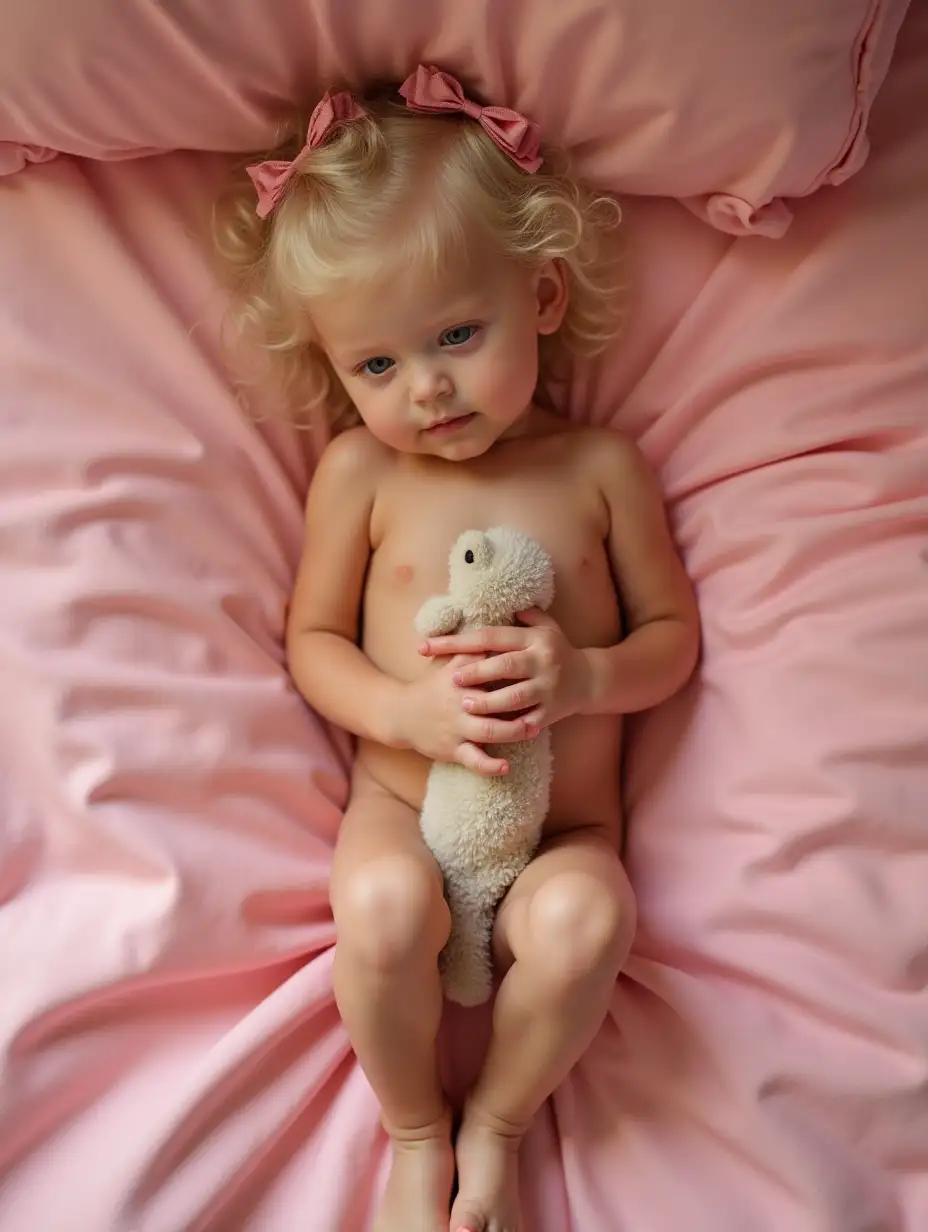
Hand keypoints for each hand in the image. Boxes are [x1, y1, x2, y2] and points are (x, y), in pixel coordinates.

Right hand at [394, 654, 535, 777]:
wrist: (401, 714)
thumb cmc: (433, 684)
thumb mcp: (447, 660)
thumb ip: (472, 646)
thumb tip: (500, 624)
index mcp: (459, 676)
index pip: (487, 667)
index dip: (510, 666)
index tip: (535, 665)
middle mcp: (458, 701)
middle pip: (491, 699)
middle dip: (517, 701)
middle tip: (544, 700)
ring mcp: (456, 727)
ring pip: (488, 731)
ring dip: (512, 732)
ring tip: (532, 729)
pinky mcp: (452, 749)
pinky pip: (474, 760)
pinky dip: (490, 766)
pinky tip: (506, 767)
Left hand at [419, 609, 591, 729]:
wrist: (591, 679)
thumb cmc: (557, 651)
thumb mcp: (546, 628)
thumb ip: (524, 615)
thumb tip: (503, 604)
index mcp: (534, 639)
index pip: (490, 636)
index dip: (458, 641)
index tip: (429, 645)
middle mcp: (542, 661)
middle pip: (504, 665)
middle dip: (475, 673)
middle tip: (451, 680)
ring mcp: (548, 687)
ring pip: (515, 696)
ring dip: (489, 702)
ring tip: (466, 705)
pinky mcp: (552, 710)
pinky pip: (529, 719)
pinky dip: (511, 725)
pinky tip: (493, 728)